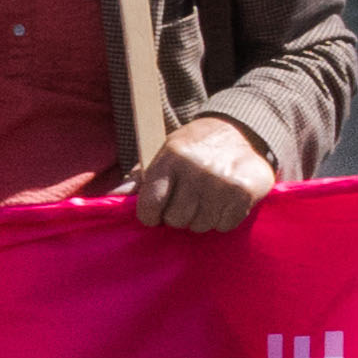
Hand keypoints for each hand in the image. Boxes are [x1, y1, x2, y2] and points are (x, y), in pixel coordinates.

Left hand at [138, 113, 279, 234]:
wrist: (240, 132)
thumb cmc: (192, 149)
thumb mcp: (163, 155)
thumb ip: (140, 178)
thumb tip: (112, 195)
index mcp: (171, 160)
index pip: (151, 204)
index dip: (150, 216)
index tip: (155, 215)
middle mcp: (196, 170)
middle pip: (176, 219)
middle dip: (177, 216)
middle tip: (185, 204)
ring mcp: (222, 181)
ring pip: (201, 225)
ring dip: (200, 219)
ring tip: (204, 202)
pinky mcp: (245, 191)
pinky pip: (225, 225)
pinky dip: (222, 220)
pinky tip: (223, 204)